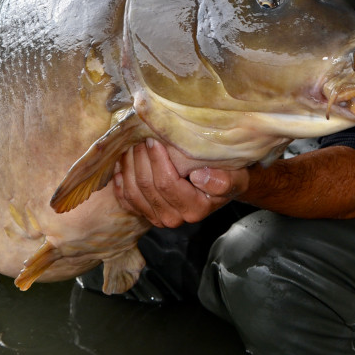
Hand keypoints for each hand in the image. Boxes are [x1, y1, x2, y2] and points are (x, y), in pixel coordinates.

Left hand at [112, 138, 249, 228]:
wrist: (220, 185)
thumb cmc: (228, 176)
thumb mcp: (235, 177)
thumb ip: (222, 181)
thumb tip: (199, 177)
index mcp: (194, 210)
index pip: (167, 184)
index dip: (157, 160)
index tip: (154, 139)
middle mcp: (173, 218)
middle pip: (146, 187)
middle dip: (140, 159)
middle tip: (139, 136)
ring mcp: (156, 217)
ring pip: (132, 192)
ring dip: (128, 166)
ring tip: (130, 144)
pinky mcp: (145, 213)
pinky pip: (125, 198)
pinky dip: (120, 180)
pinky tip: (122, 162)